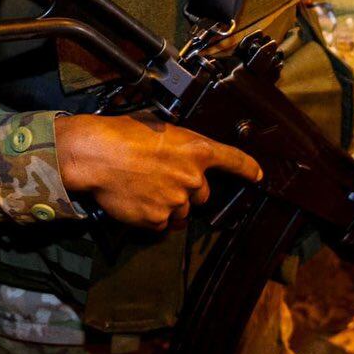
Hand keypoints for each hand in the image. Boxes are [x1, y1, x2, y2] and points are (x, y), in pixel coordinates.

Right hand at [54, 113, 261, 231]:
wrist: (96, 155)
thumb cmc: (121, 134)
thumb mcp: (159, 128)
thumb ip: (179, 146)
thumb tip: (180, 155)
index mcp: (196, 149)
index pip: (233, 160)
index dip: (248, 169)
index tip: (258, 175)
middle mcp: (192, 178)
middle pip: (203, 194)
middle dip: (187, 189)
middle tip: (162, 179)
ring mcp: (176, 202)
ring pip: (182, 212)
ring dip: (170, 205)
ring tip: (145, 190)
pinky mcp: (158, 220)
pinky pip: (162, 225)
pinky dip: (152, 218)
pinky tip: (137, 202)